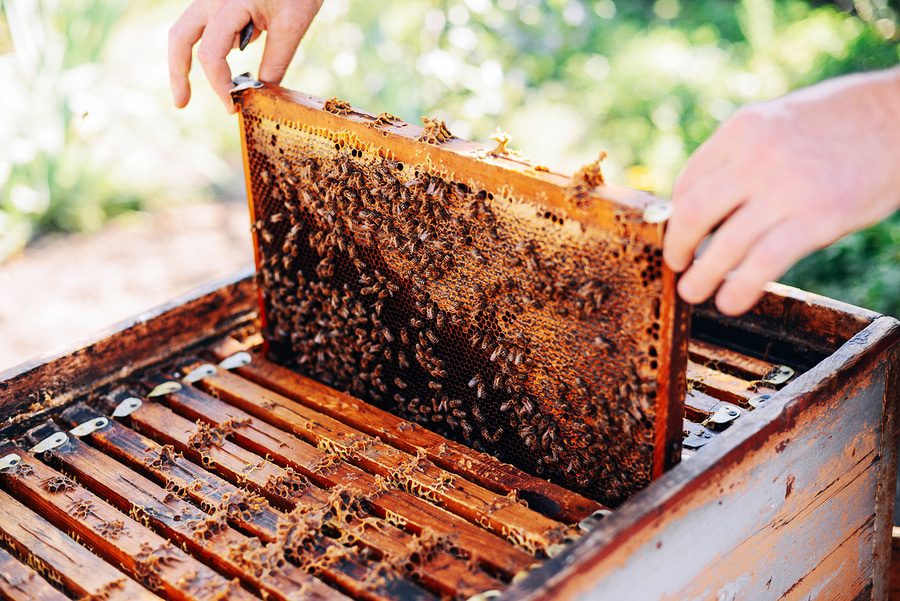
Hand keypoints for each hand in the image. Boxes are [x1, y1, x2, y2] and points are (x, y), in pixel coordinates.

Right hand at [168, 0, 323, 112]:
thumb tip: (261, 93)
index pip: (211, 54)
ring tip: (199, 89)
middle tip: (182, 103)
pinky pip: (206, 26)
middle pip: (180, 38)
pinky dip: (211, 48)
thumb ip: (276, 60)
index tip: (233, 106)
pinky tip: (236, 58)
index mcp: (229, 4)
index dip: (219, 85)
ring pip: (187, 31)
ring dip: (190, 60)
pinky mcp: (218, 1)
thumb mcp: (293, 26)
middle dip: (178, 73)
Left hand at [664, 67, 899, 315]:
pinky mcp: (818, 219)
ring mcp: (787, 188)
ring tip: (694, 293)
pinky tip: (731, 302)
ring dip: (701, 276)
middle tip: (676, 266)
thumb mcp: (778, 123)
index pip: (689, 180)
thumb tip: (706, 203)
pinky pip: (764, 262)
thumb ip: (741, 157)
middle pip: (693, 212)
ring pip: (724, 244)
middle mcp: (757, 156)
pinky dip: (739, 288)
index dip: (676, 215)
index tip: (679, 235)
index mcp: (743, 129)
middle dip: (677, 246)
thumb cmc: (839, 123)